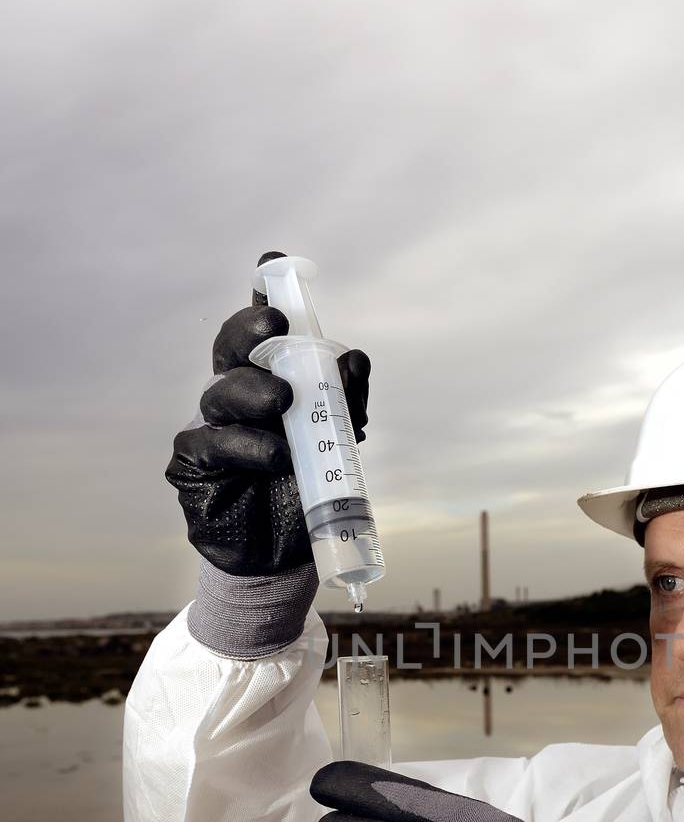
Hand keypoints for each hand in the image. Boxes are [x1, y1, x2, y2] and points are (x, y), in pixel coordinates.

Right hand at [166, 250, 370, 576]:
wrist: (288, 556)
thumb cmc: (308, 493)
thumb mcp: (340, 445)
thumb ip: (347, 402)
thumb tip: (353, 359)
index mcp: (269, 382)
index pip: (263, 333)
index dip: (263, 297)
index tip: (270, 265)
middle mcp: (236, 398)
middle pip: (231, 349)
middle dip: (250, 329)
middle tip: (275, 325)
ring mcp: (210, 428)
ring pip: (221, 392)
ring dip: (254, 391)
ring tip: (284, 405)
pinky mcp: (193, 465)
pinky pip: (210, 443)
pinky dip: (245, 446)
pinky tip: (275, 457)